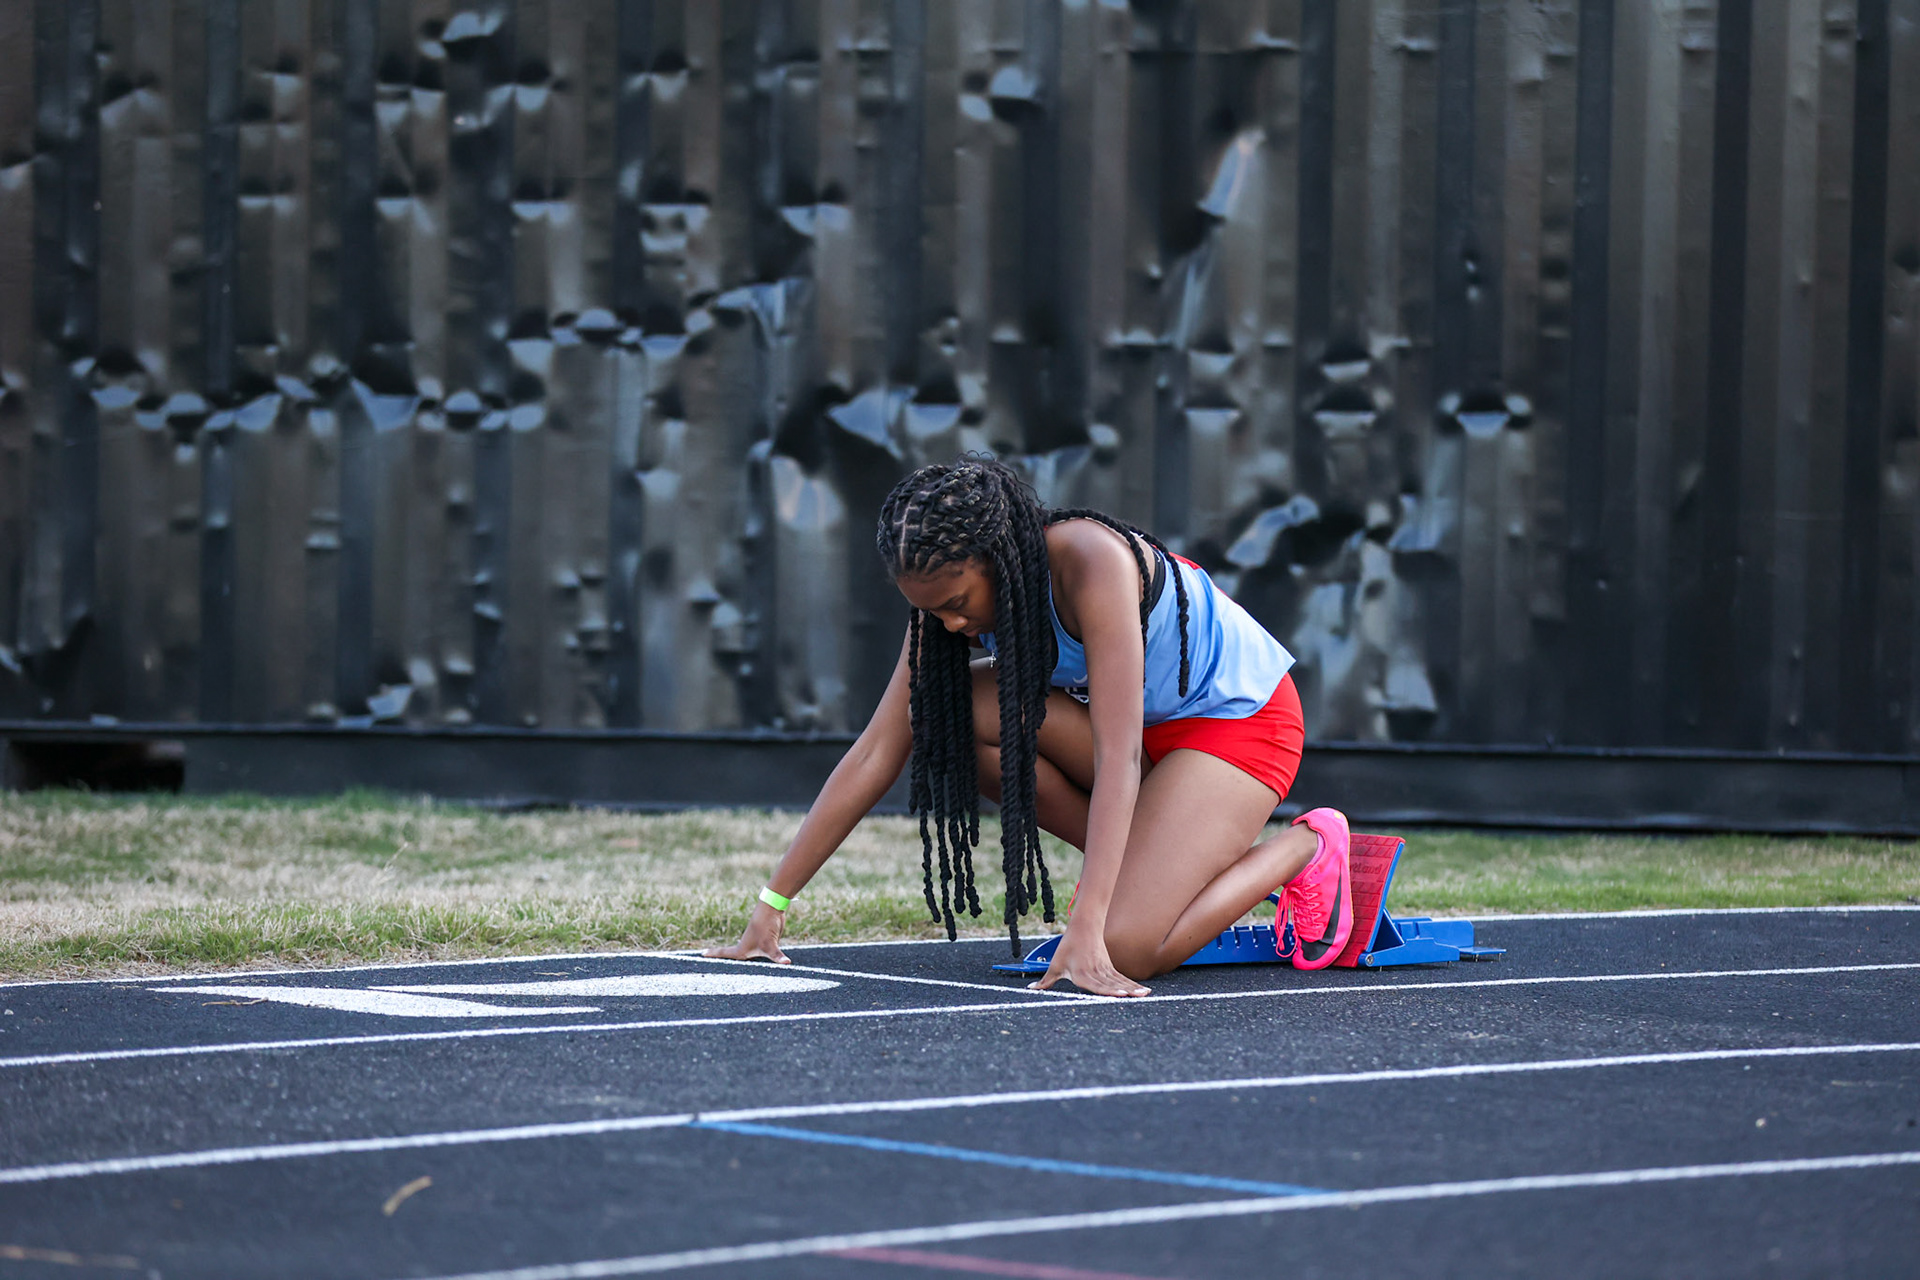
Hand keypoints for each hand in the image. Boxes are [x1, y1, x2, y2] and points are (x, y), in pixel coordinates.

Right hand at [703, 902, 790, 963]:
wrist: (772, 908)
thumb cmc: (766, 926)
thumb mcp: (771, 944)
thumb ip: (777, 956)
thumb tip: (787, 964)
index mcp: (743, 949)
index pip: (725, 954)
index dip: (713, 955)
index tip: (700, 954)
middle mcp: (747, 947)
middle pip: (733, 957)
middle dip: (723, 962)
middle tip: (711, 966)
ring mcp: (756, 943)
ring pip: (747, 956)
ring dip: (741, 962)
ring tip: (732, 968)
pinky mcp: (765, 941)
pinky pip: (760, 954)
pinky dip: (758, 959)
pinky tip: (760, 964)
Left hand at [1028, 926, 1149, 996]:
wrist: (1084, 926)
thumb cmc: (1068, 947)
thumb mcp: (1055, 965)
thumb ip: (1045, 981)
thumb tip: (1031, 990)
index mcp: (1081, 974)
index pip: (1096, 985)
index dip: (1109, 991)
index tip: (1120, 995)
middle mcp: (1094, 972)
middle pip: (1111, 984)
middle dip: (1125, 992)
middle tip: (1137, 998)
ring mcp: (1104, 969)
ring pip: (1120, 981)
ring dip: (1133, 988)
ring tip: (1144, 995)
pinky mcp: (1110, 967)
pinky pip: (1122, 978)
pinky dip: (1132, 985)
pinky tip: (1143, 992)